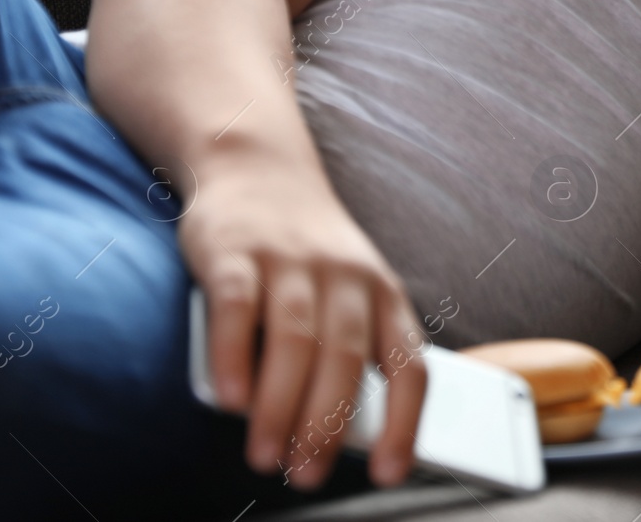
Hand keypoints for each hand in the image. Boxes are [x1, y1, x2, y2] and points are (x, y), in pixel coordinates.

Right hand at [176, 156, 427, 489]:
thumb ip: (349, 352)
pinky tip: (230, 400)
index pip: (410, 364)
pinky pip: (237, 306)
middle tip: (308, 475)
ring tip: (267, 457)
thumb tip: (338, 436)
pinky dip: (233, 355)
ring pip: (295, 339)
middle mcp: (346, 275)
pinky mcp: (235, 251)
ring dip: (281, 406)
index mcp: (384, 293)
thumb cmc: (309, 256)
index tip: (391, 474)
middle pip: (347, 358)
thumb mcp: (348, 294)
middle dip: (328, 424)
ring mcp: (291, 260)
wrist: (259, 167)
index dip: (404, 422)